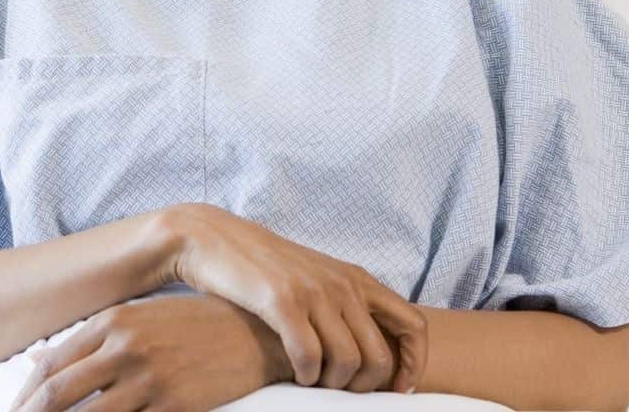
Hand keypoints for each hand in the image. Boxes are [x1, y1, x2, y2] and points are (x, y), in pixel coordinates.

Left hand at [7, 293, 284, 411]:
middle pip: (56, 396)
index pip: (49, 368)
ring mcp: (148, 379)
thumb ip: (93, 341)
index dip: (24, 400)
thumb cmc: (194, 326)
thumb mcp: (141, 319)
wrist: (254, 333)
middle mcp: (123, 348)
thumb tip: (40, 366)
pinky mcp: (174, 405)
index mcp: (111, 323)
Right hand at [161, 203, 426, 393]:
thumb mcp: (316, 278)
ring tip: (313, 382)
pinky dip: (305, 376)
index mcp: (357, 279)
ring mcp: (314, 292)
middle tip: (340, 390)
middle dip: (364, 386)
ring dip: (332, 384)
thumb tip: (370, 351)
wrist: (213, 238)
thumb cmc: (264, 268)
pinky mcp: (282, 302)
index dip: (414, 364)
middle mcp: (343, 284)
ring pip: (348, 361)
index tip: (399, 388)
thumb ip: (344, 305)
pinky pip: (309, 357)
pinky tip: (295, 374)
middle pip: (380, 356)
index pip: (413, 326)